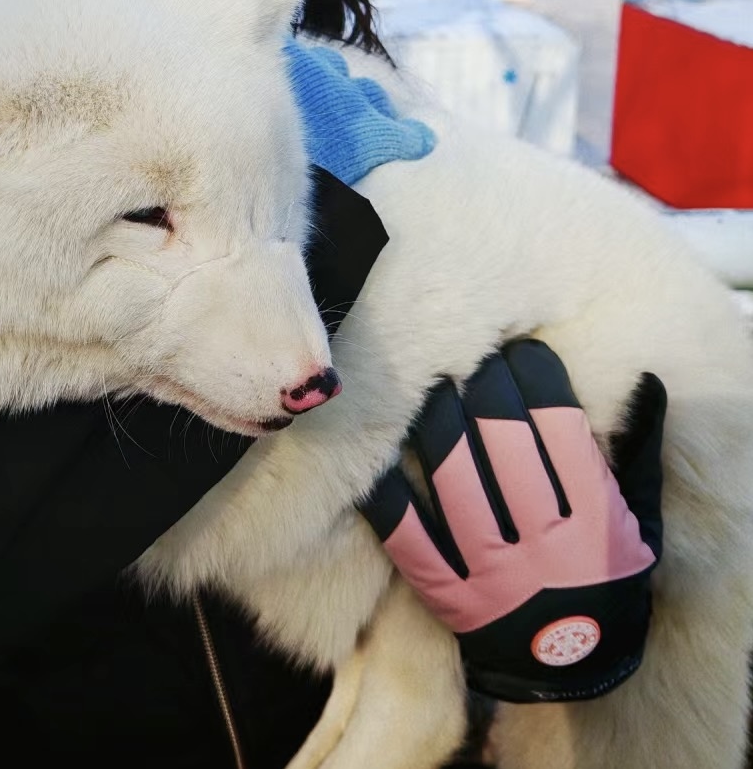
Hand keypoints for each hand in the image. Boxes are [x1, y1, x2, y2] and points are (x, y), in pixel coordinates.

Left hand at [359, 339, 665, 703]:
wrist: (575, 674)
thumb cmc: (609, 583)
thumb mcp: (640, 527)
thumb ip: (639, 457)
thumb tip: (643, 383)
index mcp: (596, 525)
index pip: (561, 429)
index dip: (537, 377)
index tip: (522, 350)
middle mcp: (545, 548)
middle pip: (504, 443)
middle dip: (486, 386)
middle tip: (473, 356)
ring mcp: (494, 575)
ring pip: (454, 479)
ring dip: (438, 421)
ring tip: (433, 384)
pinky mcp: (451, 599)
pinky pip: (408, 536)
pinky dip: (388, 493)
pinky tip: (381, 452)